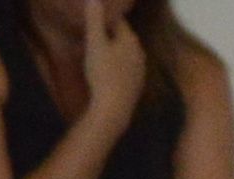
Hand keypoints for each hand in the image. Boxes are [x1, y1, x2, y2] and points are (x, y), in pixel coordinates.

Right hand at [72, 0, 144, 127]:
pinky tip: (106, 68)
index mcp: (131, 40)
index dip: (104, 17)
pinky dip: (115, 64)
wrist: (114, 108)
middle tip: (93, 30)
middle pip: (122, 37)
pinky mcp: (136, 85)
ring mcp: (140, 70)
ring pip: (124, 53)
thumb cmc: (103, 73)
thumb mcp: (95, 43)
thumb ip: (95, 20)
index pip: (118, 21)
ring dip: (112, 49)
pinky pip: (124, 68)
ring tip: (97, 48)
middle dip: (108, 32)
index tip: (93, 15)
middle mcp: (140, 53)